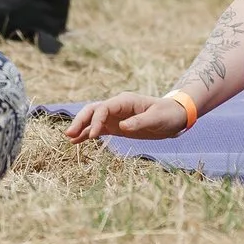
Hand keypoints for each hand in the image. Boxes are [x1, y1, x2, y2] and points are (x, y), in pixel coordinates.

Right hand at [66, 93, 188, 141]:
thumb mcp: (157, 118)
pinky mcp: (116, 126)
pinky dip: (87, 134)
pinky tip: (77, 142)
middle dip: (81, 121)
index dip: (96, 120)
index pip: (103, 108)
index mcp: (125, 101)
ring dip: (81, 127)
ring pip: (92, 119)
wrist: (174, 117)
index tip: (93, 135)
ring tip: (69, 139)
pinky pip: (98, 129)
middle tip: (69, 134)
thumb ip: (140, 122)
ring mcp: (115, 116)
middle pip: (93, 110)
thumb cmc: (167, 114)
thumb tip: (122, 126)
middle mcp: (116, 107)